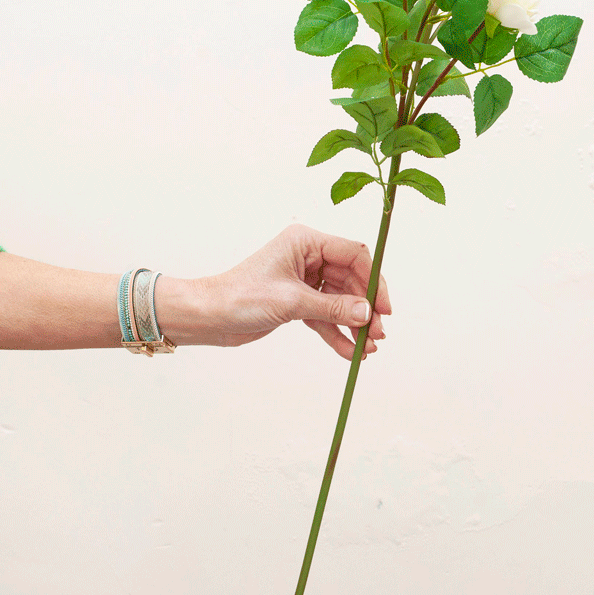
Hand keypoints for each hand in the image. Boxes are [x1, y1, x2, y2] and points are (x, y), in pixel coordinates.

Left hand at [160, 223, 391, 359]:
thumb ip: (333, 307)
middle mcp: (308, 257)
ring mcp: (304, 280)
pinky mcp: (298, 302)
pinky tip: (350, 352)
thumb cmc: (241, 296)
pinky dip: (337, 333)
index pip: (354, 254)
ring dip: (354, 325)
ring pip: (341, 301)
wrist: (209, 316)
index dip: (374, 280)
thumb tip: (368, 313)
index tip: (384, 308)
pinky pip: (326, 316)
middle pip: (352, 280)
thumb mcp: (292, 302)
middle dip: (366, 309)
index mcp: (306, 242)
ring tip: (367, 348)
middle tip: (378, 334)